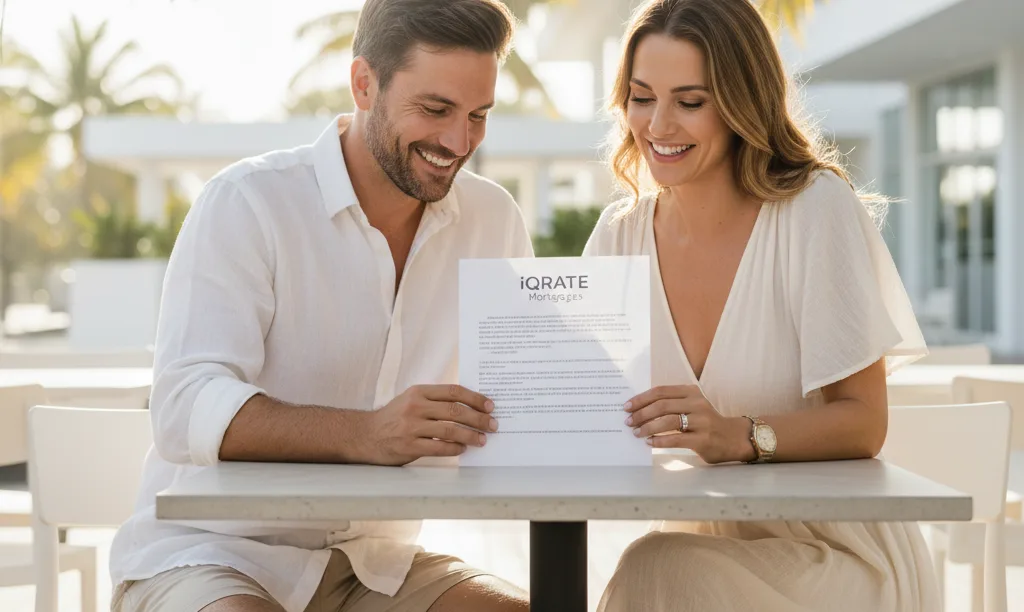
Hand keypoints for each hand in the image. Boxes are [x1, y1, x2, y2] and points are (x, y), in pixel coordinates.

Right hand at [359, 384, 497, 465]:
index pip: (453, 391)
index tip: (490, 405)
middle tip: (493, 425)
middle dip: (479, 418)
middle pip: (455, 410)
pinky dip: (454, 449)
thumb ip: (435, 401)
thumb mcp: (412, 400)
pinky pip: (438, 447)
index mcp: (418, 392)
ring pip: (449, 429)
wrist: (365, 435)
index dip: (475, 398)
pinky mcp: (408, 446)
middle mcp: (415, 406)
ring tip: (482, 440)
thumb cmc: (394, 418)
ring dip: (470, 435)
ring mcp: (411, 427)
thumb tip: (470, 406)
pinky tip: (462, 449)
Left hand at [624, 385, 754, 463]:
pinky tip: (649, 443)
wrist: (734, 438)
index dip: (641, 398)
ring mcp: (701, 422)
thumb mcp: (692, 406)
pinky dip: (659, 440)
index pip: (661, 391)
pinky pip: (676, 439)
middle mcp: (697, 404)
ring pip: (668, 421)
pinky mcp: (703, 439)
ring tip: (636, 433)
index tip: (627, 406)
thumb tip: (640, 409)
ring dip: (647, 427)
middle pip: (662, 405)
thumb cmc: (706, 422)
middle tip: (628, 421)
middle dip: (641, 414)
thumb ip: (672, 404)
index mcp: (691, 392)